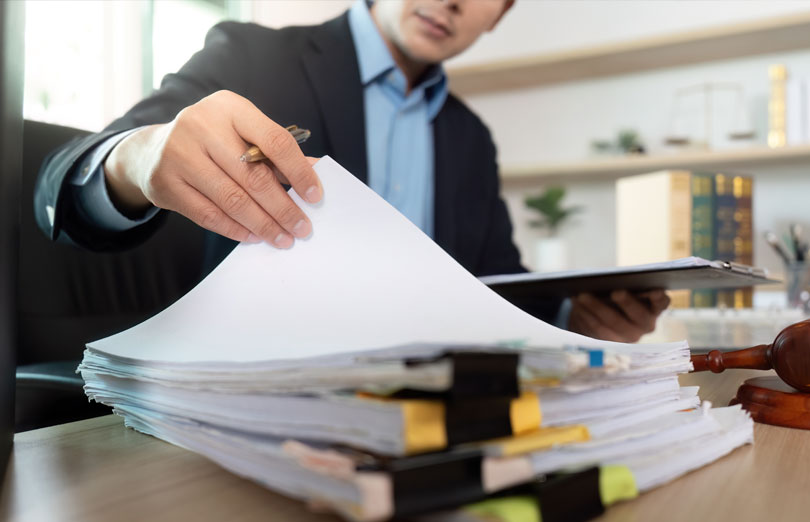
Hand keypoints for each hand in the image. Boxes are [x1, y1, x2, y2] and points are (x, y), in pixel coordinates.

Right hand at [103, 90, 321, 247]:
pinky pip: (208, 214)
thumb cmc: (213, 140)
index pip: (274, 140)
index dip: (299, 171)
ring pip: (232, 199)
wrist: (153, 149)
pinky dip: (235, 229)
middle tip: (302, 228)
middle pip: (253, 176)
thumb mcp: (242, 133)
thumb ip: (275, 152)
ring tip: (282, 238)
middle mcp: (202, 125)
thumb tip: (315, 174)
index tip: (315, 196)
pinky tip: (253, 236)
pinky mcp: (165, 182)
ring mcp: (179, 153)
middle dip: (283, 208)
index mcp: (230, 107)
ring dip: (262, 224)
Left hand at [567, 290, 669, 342]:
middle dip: (627, 303)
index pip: (661, 302)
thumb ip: (625, 284)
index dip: (659, 297)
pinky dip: (585, 315)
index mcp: (655, 307)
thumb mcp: (624, 288)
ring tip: (582, 294)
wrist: (602, 318)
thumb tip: (610, 277)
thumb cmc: (616, 294)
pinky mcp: (609, 343)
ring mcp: (629, 336)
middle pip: (638, 316)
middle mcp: (646, 325)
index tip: (655, 290)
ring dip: (596, 307)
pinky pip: (597, 330)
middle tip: (615, 291)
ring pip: (612, 324)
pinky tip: (576, 303)